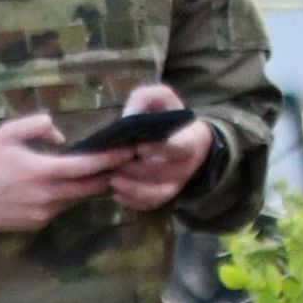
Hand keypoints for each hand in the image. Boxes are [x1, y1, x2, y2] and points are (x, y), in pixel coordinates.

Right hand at [0, 114, 128, 232]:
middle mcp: (48, 195)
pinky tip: (67, 186)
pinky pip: (60, 208)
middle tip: (126, 163)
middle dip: (109, 175)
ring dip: (88, 186)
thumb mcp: (8, 134)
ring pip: (76, 198)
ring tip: (101, 172)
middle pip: (90, 186)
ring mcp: (43, 212)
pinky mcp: (37, 223)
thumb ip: (38, 126)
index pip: (87, 166)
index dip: (111, 159)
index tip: (129, 151)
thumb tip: (62, 136)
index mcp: (43, 171)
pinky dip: (67, 197)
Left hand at [106, 85, 218, 211]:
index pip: (179, 148)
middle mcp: (186, 165)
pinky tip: (116, 190)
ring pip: (156, 192)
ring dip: (132, 187)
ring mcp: (177, 183)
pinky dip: (132, 201)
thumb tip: (127, 116)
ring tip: (112, 178)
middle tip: (113, 161)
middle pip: (161, 172)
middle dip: (135, 168)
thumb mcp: (162, 98)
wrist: (190, 142)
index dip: (160, 149)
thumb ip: (146, 97)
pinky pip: (150, 204)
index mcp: (190, 139)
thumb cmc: (171, 117)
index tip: (139, 147)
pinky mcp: (166, 195)